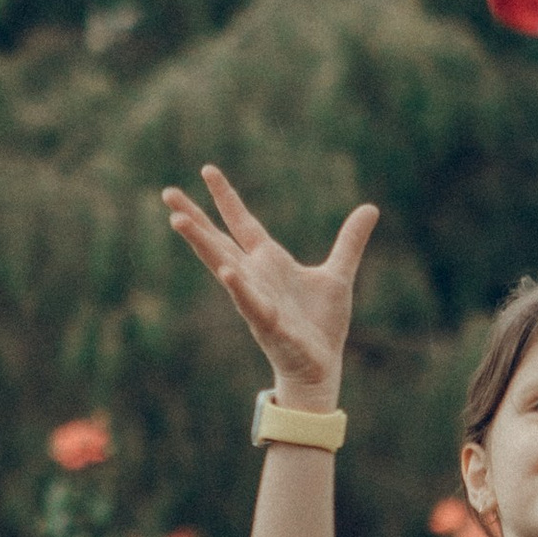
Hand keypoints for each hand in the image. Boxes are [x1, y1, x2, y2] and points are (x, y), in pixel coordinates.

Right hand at [161, 163, 377, 399]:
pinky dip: (239, 287)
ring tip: (179, 222)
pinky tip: (226, 270)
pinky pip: (250, 302)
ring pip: (223, 266)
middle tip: (167, 193)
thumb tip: (370, 208)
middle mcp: (255, 276)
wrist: (320, 367)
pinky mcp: (268, 323)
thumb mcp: (339, 274)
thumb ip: (350, 241)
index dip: (226, 197)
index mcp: (269, 262)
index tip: (207, 170)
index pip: (241, 222)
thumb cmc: (321, 324)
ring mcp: (256, 298)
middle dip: (193, 217)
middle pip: (217, 240)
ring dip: (202, 244)